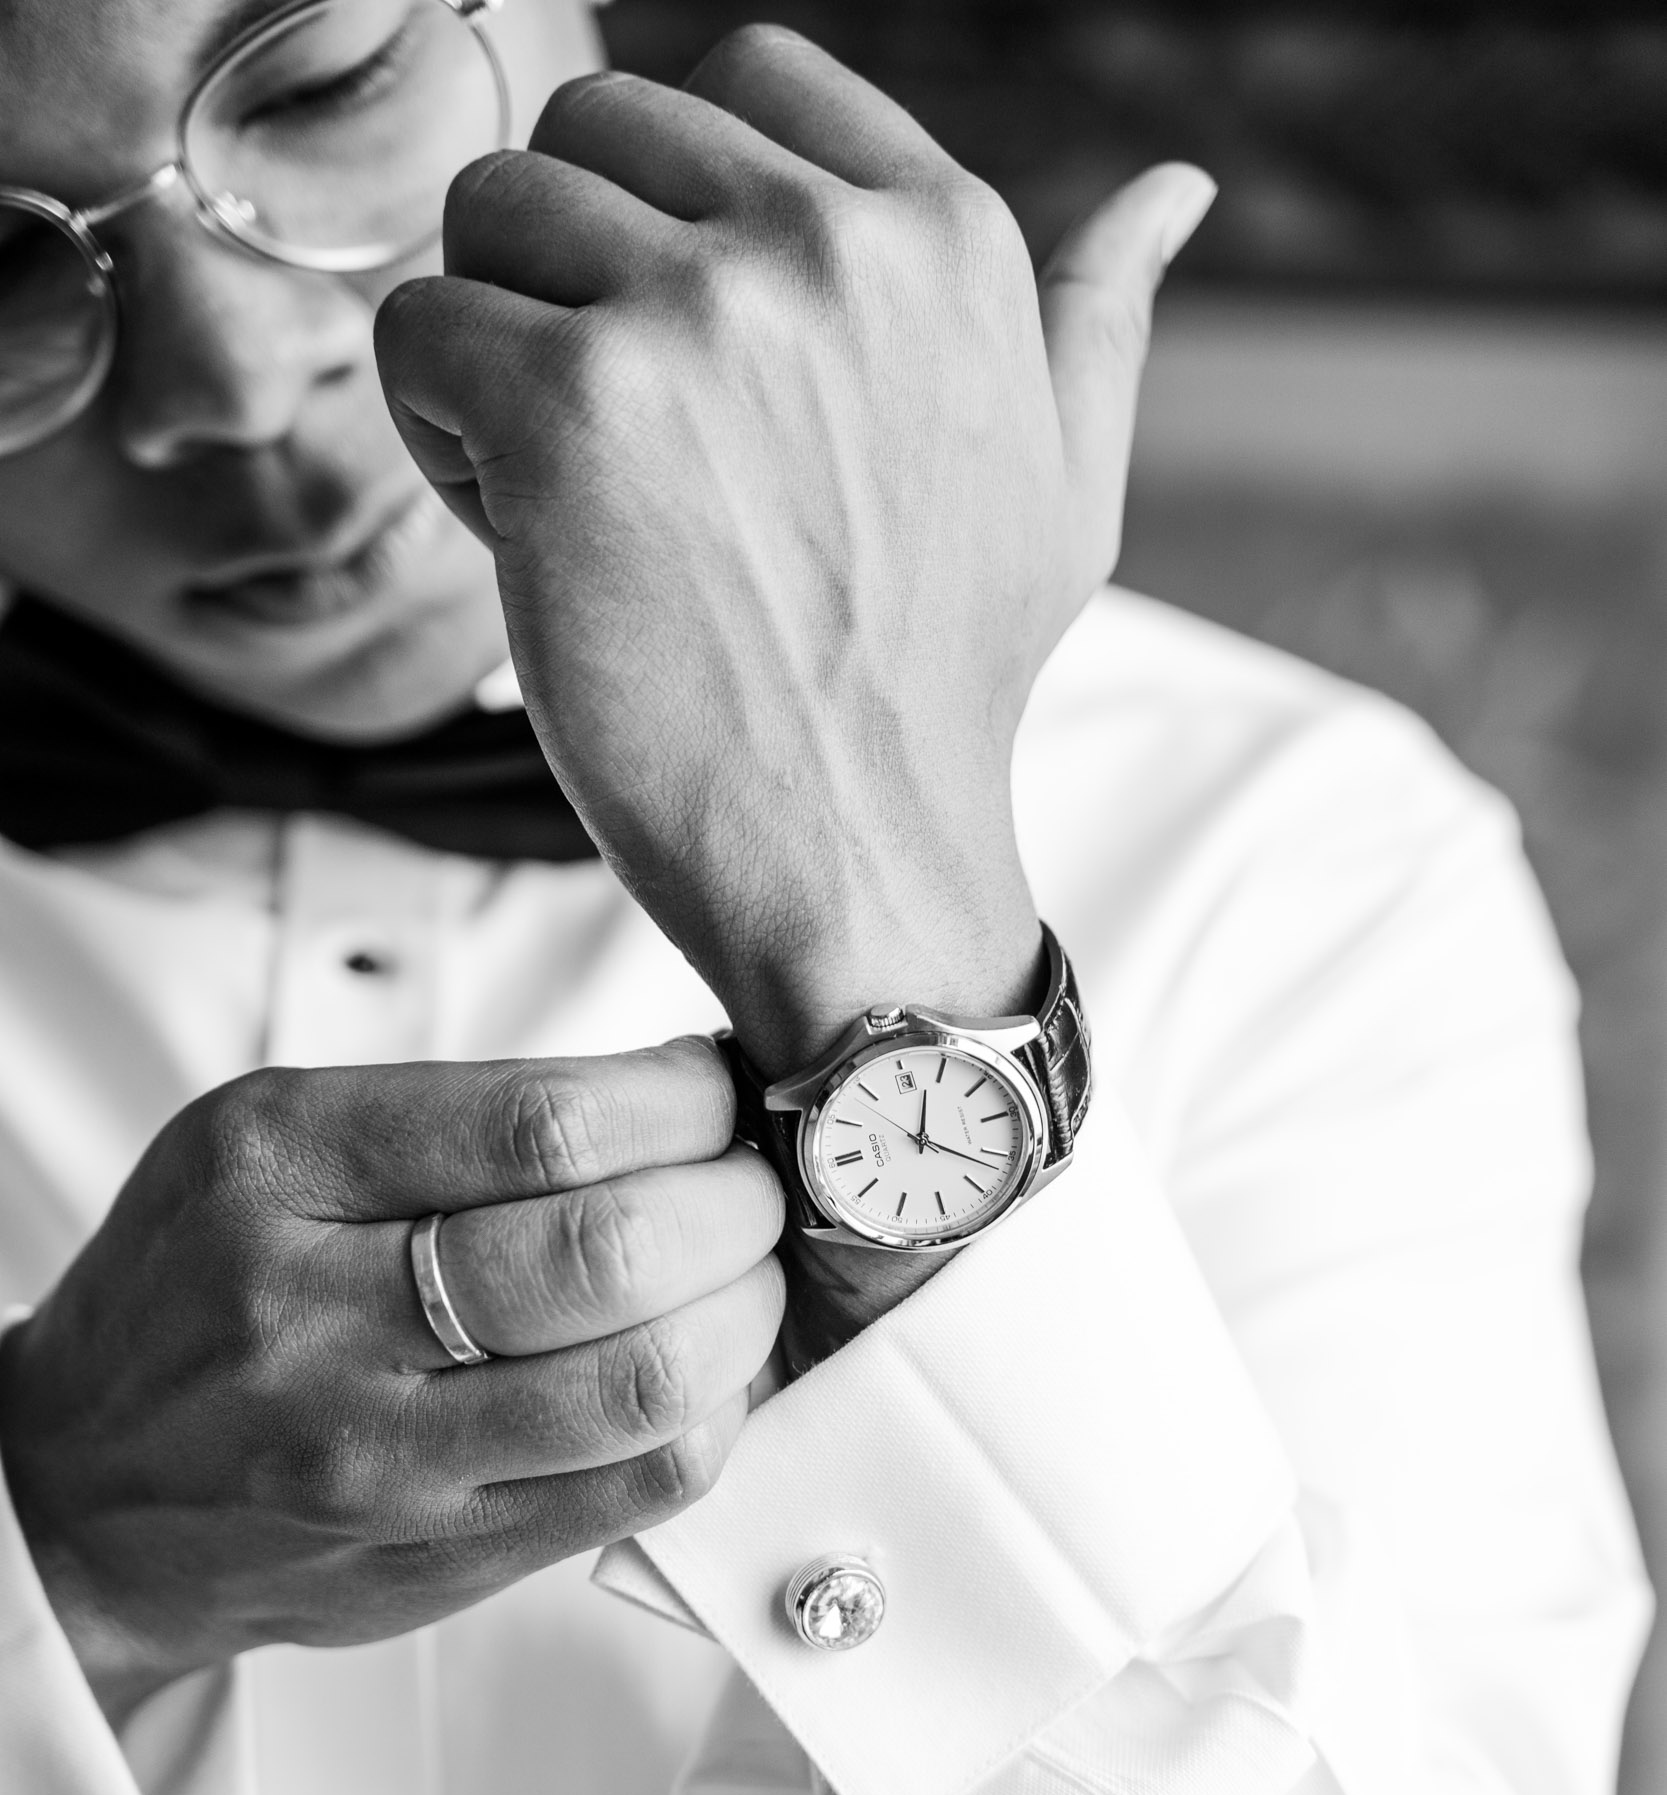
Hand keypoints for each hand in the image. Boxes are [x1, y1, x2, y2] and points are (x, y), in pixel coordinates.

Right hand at [0, 1040, 783, 1716]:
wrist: (85, 1493)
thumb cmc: (204, 1293)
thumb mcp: (269, 1145)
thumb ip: (453, 1117)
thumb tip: (683, 1090)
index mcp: (278, 1166)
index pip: (547, 1123)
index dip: (685, 1101)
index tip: (721, 1091)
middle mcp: (319, 1313)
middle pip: (613, 1250)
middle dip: (738, 1202)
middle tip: (757, 1184)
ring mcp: (383, 1453)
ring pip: (647, 1379)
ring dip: (748, 1310)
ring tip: (748, 1272)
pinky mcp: (444, 1555)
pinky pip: (642, 1484)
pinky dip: (719, 1412)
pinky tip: (713, 1369)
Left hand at [375, 28, 1212, 1074]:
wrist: (860, 850)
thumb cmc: (948, 685)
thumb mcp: (1070, 487)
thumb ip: (1097, 317)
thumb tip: (1179, 187)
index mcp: (944, 234)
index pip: (747, 71)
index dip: (673, 189)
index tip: (684, 329)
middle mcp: (825, 244)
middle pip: (593, 123)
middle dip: (572, 262)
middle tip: (615, 427)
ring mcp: (694, 316)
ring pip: (490, 206)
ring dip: (494, 337)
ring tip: (561, 479)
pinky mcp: (570, 405)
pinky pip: (417, 322)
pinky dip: (430, 423)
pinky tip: (512, 525)